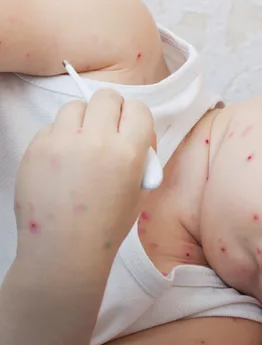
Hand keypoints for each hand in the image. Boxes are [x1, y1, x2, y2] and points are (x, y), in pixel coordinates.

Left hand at [14, 89, 154, 257]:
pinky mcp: (37, 147)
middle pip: (107, 96)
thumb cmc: (107, 225)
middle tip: (107, 130)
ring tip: (82, 146)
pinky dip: (60, 137)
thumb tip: (134, 131)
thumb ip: (142, 156)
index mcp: (129, 153)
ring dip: (83, 120)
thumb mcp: (141, 192)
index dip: (136, 117)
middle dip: (110, 110)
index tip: (130, 128)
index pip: (138, 108)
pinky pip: (52, 126)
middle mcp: (97, 140)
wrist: (65, 249)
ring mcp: (63, 142)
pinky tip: (63, 163)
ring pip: (76, 106)